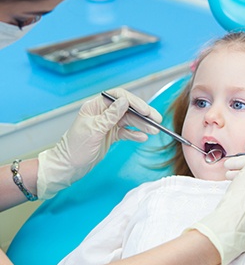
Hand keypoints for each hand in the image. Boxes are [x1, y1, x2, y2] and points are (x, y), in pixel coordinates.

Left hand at [37, 88, 161, 199]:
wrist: (67, 167)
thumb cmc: (74, 148)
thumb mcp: (94, 130)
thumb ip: (111, 115)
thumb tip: (125, 101)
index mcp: (95, 107)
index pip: (118, 97)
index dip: (133, 102)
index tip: (145, 111)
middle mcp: (103, 113)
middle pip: (127, 109)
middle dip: (142, 114)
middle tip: (156, 120)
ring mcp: (107, 125)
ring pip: (129, 121)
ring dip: (142, 125)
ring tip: (154, 131)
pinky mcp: (110, 135)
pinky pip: (126, 132)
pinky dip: (135, 134)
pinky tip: (143, 137)